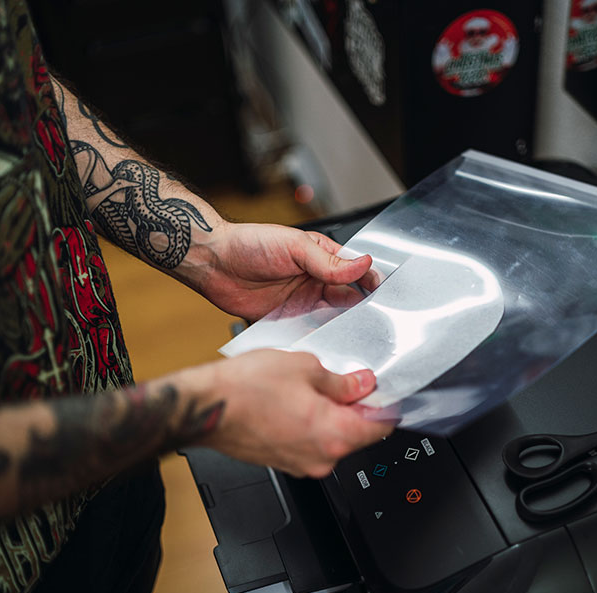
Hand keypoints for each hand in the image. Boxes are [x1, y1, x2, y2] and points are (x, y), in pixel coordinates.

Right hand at [181, 350, 393, 476]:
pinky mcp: (285, 463)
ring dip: (332, 416)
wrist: (206, 406)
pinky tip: (294, 401)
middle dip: (357, 408)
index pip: (382, 426)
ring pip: (333, 439)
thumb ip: (341, 381)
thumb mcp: (305, 367)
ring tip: (310, 387)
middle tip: (345, 380)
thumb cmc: (246, 388)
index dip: (386, 403)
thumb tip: (362, 385)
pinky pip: (311, 444)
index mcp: (335, 435)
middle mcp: (322, 458)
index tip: (383, 389)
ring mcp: (302, 465)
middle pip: (359, 434)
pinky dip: (312, 425)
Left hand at [194, 222, 377, 321]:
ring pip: (332, 318)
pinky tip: (326, 343)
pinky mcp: (287, 321)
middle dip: (361, 310)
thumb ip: (330, 261)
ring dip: (341, 326)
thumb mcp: (295, 247)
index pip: (356, 272)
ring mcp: (302, 302)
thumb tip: (364, 264)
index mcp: (322, 258)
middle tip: (372, 322)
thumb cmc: (250, 244)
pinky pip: (308, 332)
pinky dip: (318, 338)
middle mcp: (315, 281)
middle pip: (348, 299)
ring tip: (353, 336)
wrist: (214, 263)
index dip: (370, 283)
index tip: (382, 296)